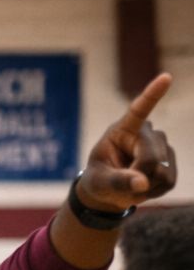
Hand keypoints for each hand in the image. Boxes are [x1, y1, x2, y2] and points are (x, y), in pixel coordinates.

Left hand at [77, 73, 175, 212]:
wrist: (109, 190)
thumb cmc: (98, 179)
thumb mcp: (99, 182)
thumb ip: (117, 182)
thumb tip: (143, 183)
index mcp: (124, 130)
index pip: (139, 110)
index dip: (152, 94)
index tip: (165, 78)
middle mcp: (148, 132)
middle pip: (150, 160)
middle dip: (136, 178)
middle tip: (120, 183)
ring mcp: (163, 144)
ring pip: (161, 173)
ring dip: (144, 187)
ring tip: (130, 183)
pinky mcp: (171, 160)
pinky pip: (168, 181)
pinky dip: (153, 191)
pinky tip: (143, 186)